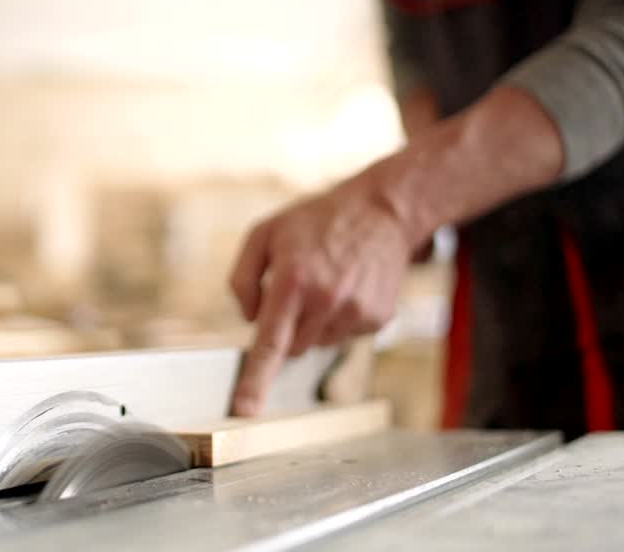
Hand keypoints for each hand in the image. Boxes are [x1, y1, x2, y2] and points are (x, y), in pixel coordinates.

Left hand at [228, 179, 411, 415]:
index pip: (269, 344)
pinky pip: (344, 336)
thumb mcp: (264, 233)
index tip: (244, 411)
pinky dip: (339, 318)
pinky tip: (347, 287)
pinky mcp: (376, 318)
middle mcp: (324, 301)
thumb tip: (248, 320)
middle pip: (292, 347)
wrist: (381, 211)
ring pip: (318, 344)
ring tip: (327, 281)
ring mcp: (354, 312)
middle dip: (287, 328)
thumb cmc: (316, 220)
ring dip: (314, 322)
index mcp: (292, 282)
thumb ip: (242, 278)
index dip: (255, 380)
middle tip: (299, 289)